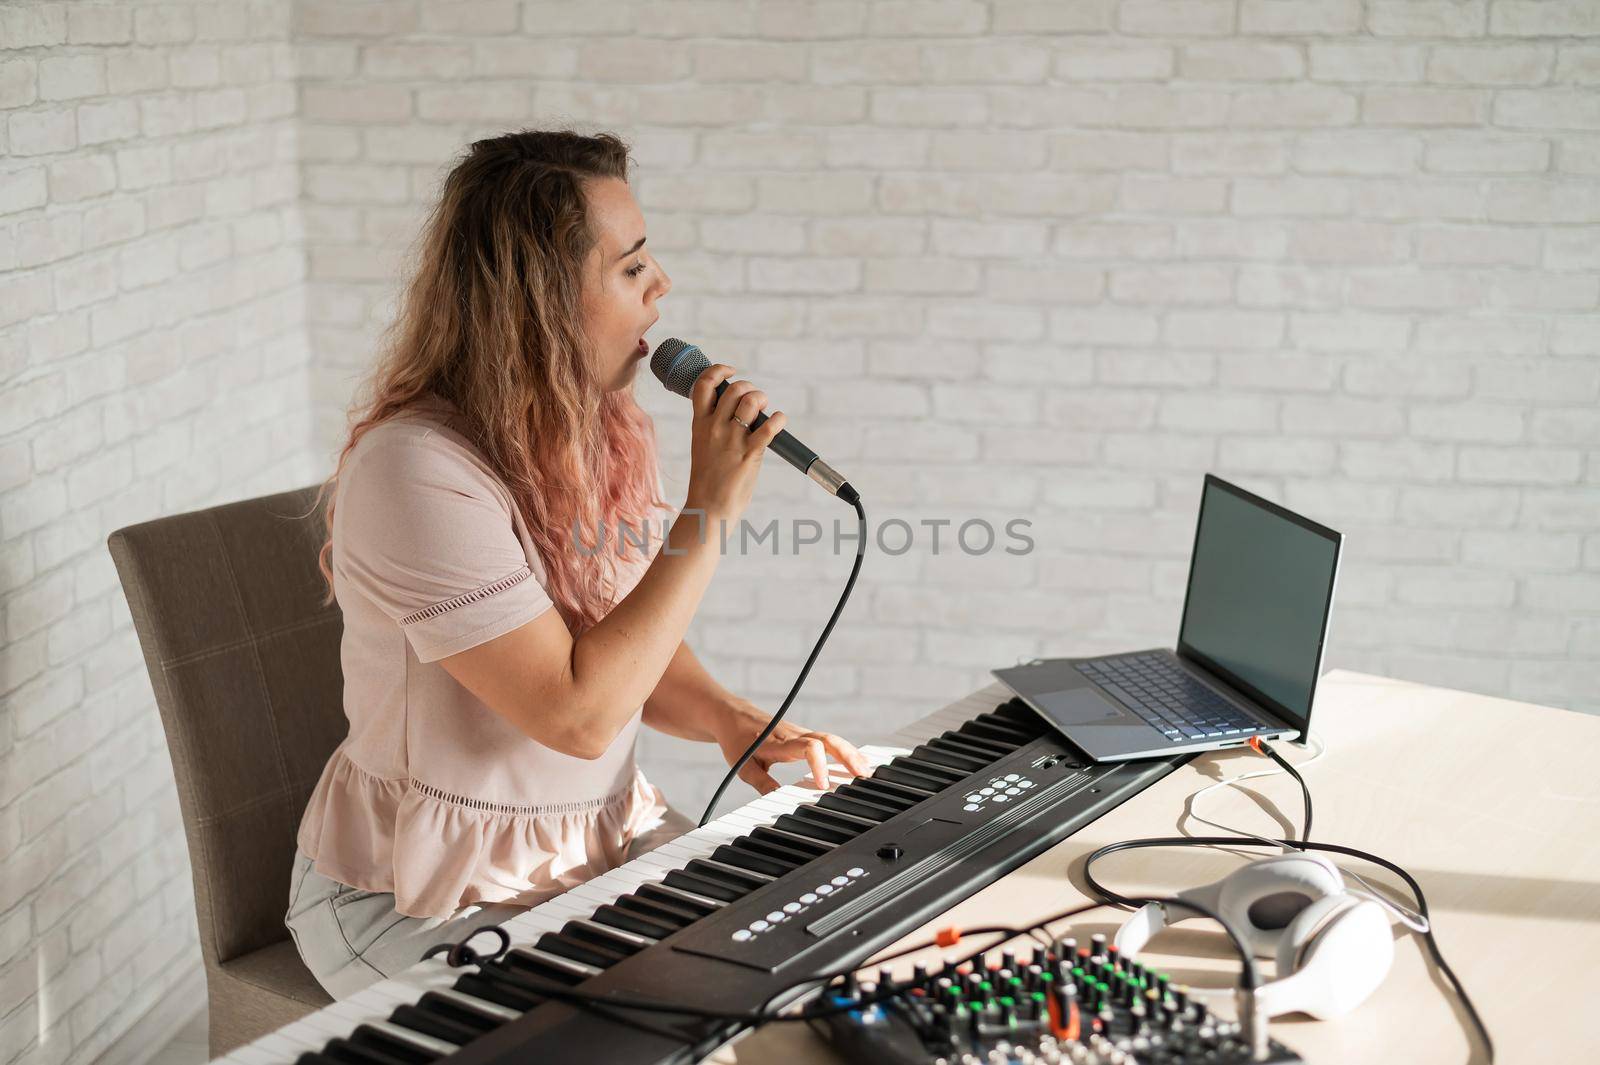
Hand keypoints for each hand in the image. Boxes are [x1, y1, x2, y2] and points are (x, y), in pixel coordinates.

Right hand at [683, 364, 787, 523]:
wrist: (708, 507)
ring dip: (762, 399)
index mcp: (699, 424)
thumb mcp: (702, 446)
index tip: (731, 372)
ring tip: (765, 409)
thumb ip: (714, 427)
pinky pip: (768, 427)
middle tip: (756, 399)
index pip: (704, 384)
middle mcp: (714, 427)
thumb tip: (737, 412)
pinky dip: (778, 419)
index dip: (719, 370)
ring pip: (750, 402)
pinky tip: (779, 421)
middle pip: (734, 390)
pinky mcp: (749, 453)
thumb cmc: (708, 480)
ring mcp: (731, 440)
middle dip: (749, 388)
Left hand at [712, 702, 870, 794]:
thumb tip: (779, 801)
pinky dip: (844, 751)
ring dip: (851, 754)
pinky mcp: (804, 737)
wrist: (733, 717)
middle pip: (830, 741)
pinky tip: (856, 762)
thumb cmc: (738, 741)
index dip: (820, 765)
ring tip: (867, 772)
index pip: (810, 747)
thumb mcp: (743, 766)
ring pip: (832, 740)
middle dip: (849, 756)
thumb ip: (762, 783)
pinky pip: (829, 742)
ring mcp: (802, 734)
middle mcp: (796, 735)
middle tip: (864, 776)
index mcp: (782, 743)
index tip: (823, 786)